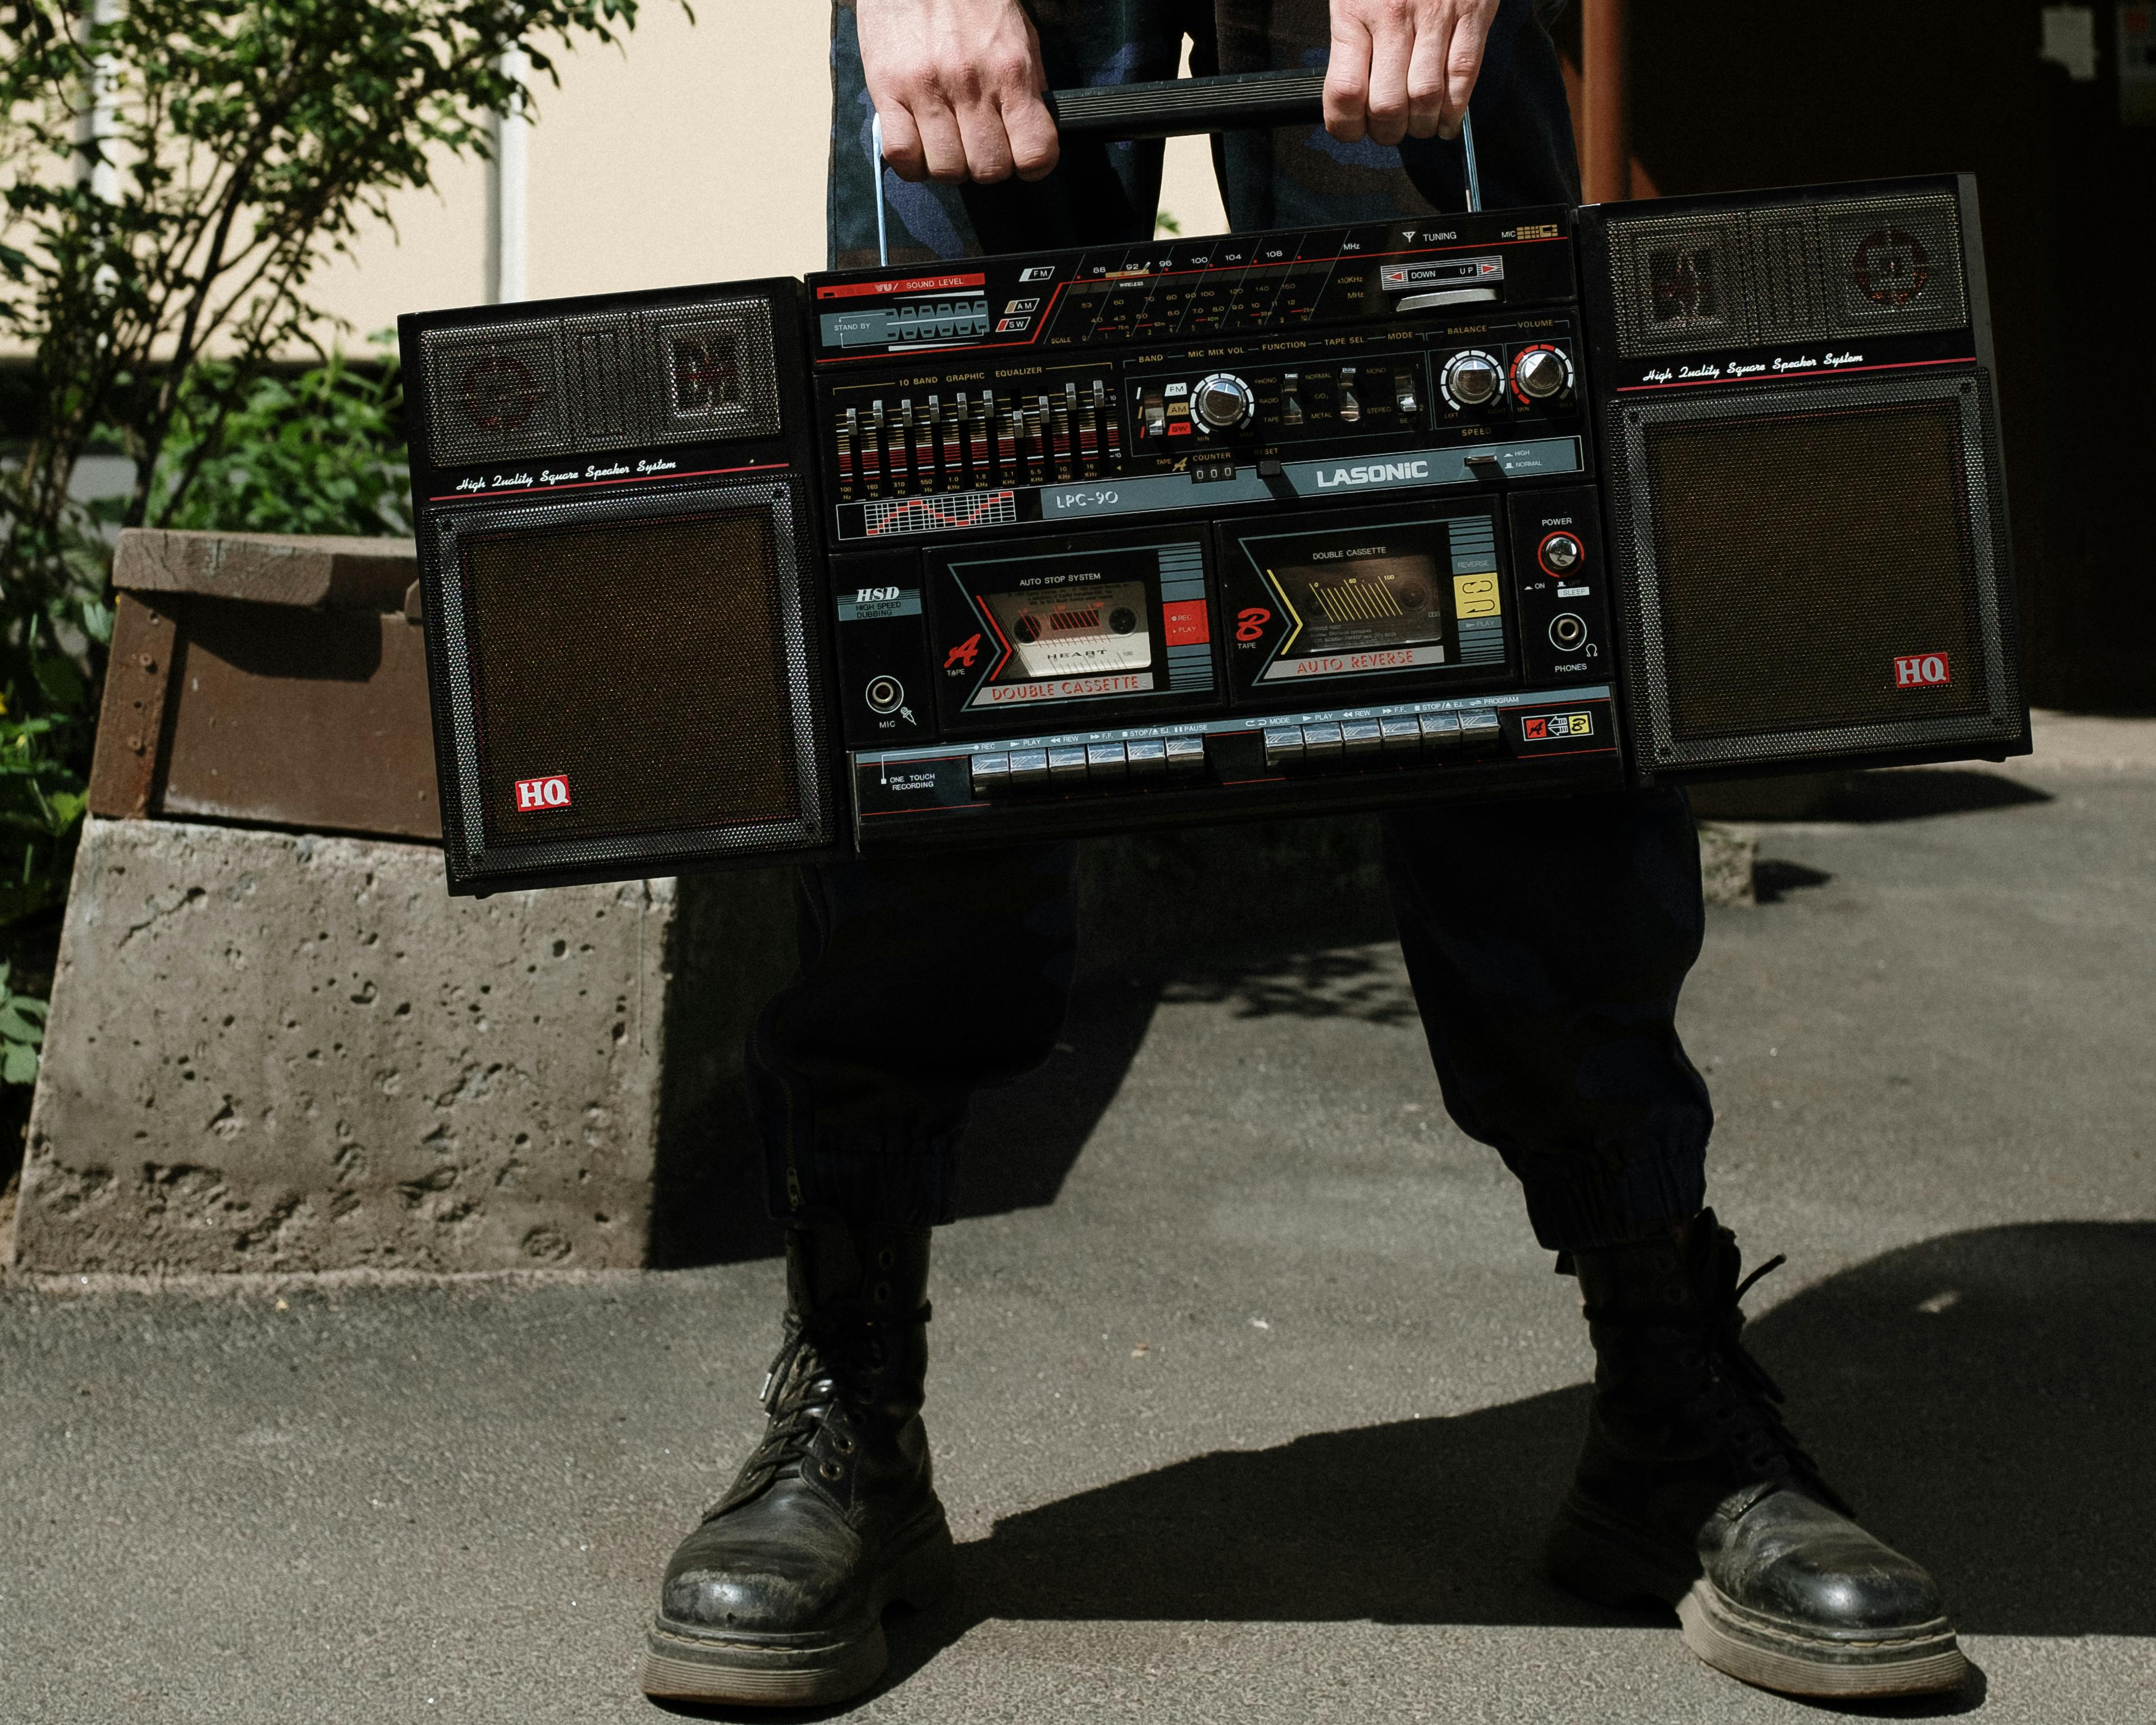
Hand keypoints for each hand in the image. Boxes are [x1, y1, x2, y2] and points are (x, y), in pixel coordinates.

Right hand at [854, 0, 1058, 184]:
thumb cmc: (969, 0)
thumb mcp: (1016, 36)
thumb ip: (1027, 86)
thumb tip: (1032, 133)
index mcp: (1010, 70)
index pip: (1034, 153)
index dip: (1031, 165)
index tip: (1021, 158)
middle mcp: (971, 83)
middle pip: (988, 169)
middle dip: (987, 166)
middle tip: (978, 145)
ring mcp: (927, 88)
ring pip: (946, 170)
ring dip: (948, 166)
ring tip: (945, 142)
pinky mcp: (888, 88)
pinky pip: (901, 154)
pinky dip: (911, 162)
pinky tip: (917, 144)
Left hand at [1324, 0, 1501, 145]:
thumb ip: (1347, 38)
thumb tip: (1346, 94)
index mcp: (1355, 11)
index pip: (1345, 92)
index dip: (1345, 126)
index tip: (1350, 131)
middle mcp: (1394, 17)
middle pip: (1389, 104)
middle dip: (1386, 132)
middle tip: (1386, 131)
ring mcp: (1436, 17)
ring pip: (1427, 98)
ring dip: (1421, 126)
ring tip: (1417, 126)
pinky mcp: (1473, 13)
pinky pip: (1464, 74)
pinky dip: (1457, 109)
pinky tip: (1448, 122)